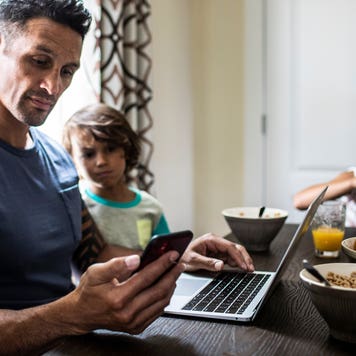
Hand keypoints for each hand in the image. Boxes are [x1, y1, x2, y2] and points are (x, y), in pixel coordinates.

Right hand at [66, 251, 183, 334]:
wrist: (81, 314)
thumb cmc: (89, 291)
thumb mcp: (95, 272)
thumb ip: (116, 264)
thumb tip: (136, 258)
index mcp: (118, 298)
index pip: (146, 278)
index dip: (162, 264)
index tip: (172, 254)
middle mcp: (127, 313)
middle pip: (158, 291)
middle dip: (172, 274)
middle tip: (180, 263)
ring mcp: (133, 323)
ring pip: (161, 302)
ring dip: (171, 286)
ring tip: (175, 273)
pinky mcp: (136, 327)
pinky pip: (157, 312)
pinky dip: (165, 298)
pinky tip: (167, 287)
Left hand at [181, 233, 254, 271]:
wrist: (177, 258)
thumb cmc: (183, 256)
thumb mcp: (193, 260)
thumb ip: (207, 263)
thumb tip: (221, 265)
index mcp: (211, 239)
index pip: (229, 247)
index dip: (238, 256)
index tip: (244, 266)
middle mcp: (216, 242)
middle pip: (235, 248)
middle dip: (244, 258)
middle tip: (250, 268)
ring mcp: (217, 248)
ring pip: (235, 252)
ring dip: (242, 260)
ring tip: (248, 270)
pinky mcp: (218, 254)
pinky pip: (230, 257)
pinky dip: (237, 263)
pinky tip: (240, 268)